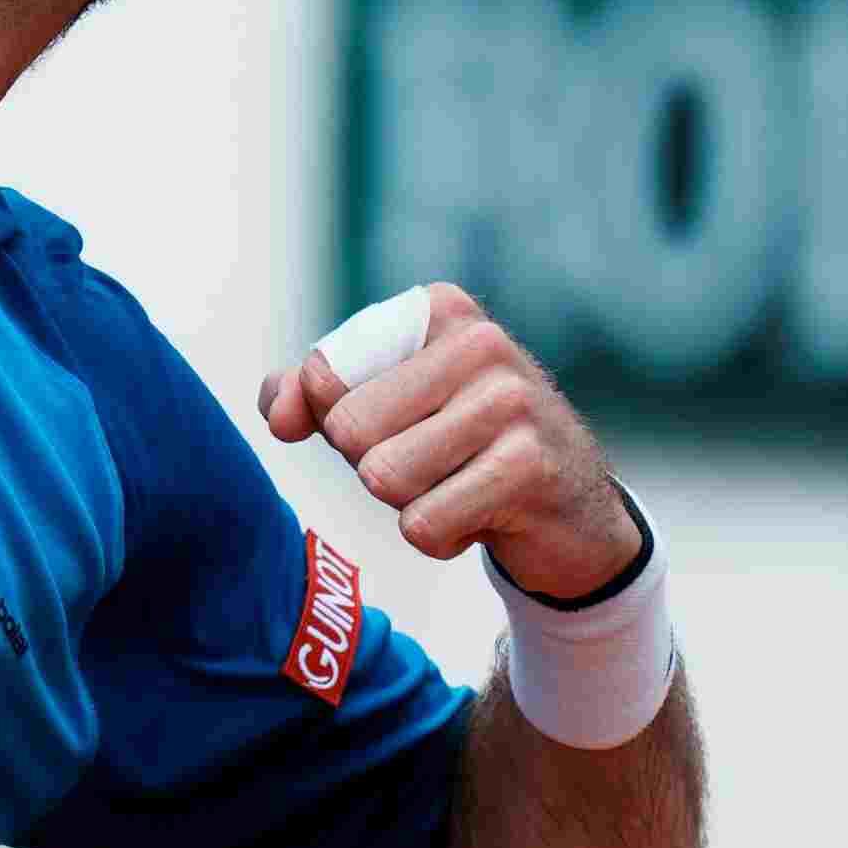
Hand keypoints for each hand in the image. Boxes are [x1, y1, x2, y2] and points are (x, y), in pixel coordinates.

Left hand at [257, 282, 643, 600]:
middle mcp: (480, 343)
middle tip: (433, 461)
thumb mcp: (381, 404)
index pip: (323, 376)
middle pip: (349, 430)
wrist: (570, 510)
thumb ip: (307, 396)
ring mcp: (512, 402)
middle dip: (374, 464)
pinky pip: (422, 524)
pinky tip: (482, 515)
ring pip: (382, 478)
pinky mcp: (530, 469)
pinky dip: (438, 537)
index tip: (398, 425)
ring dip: (407, 502)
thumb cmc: (455, 445)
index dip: (338, 422)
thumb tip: (276, 416)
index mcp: (436, 310)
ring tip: (457, 484)